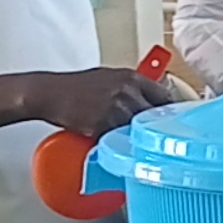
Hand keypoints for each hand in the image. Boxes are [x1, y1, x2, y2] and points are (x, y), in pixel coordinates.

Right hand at [22, 68, 173, 138]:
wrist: (50, 93)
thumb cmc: (78, 86)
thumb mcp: (110, 77)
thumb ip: (132, 87)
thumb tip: (152, 101)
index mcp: (132, 78)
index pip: (165, 96)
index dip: (169, 112)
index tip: (171, 121)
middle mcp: (127, 92)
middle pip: (156, 116)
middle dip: (156, 127)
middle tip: (155, 137)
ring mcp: (116, 109)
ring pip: (139, 130)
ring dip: (138, 138)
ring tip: (136, 143)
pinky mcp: (103, 126)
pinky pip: (120, 140)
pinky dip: (120, 144)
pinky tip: (117, 145)